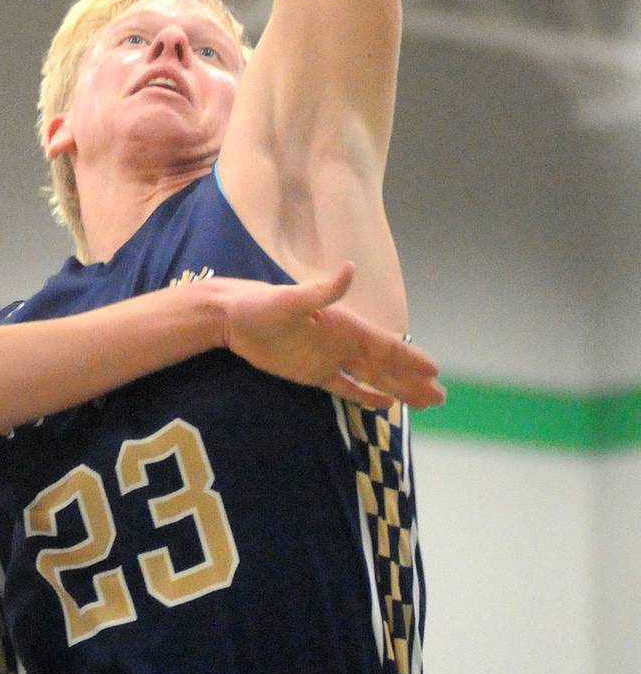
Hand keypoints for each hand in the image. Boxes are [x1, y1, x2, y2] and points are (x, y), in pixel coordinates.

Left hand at [213, 264, 442, 410]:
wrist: (232, 317)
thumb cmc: (260, 305)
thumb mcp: (291, 299)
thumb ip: (323, 291)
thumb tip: (351, 268)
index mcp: (343, 325)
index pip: (385, 345)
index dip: (410, 358)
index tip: (435, 371)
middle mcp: (342, 342)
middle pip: (385, 366)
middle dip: (413, 380)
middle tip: (441, 398)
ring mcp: (329, 358)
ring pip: (372, 378)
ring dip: (397, 389)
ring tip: (424, 403)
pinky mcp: (312, 373)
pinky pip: (346, 387)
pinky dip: (366, 396)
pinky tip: (385, 405)